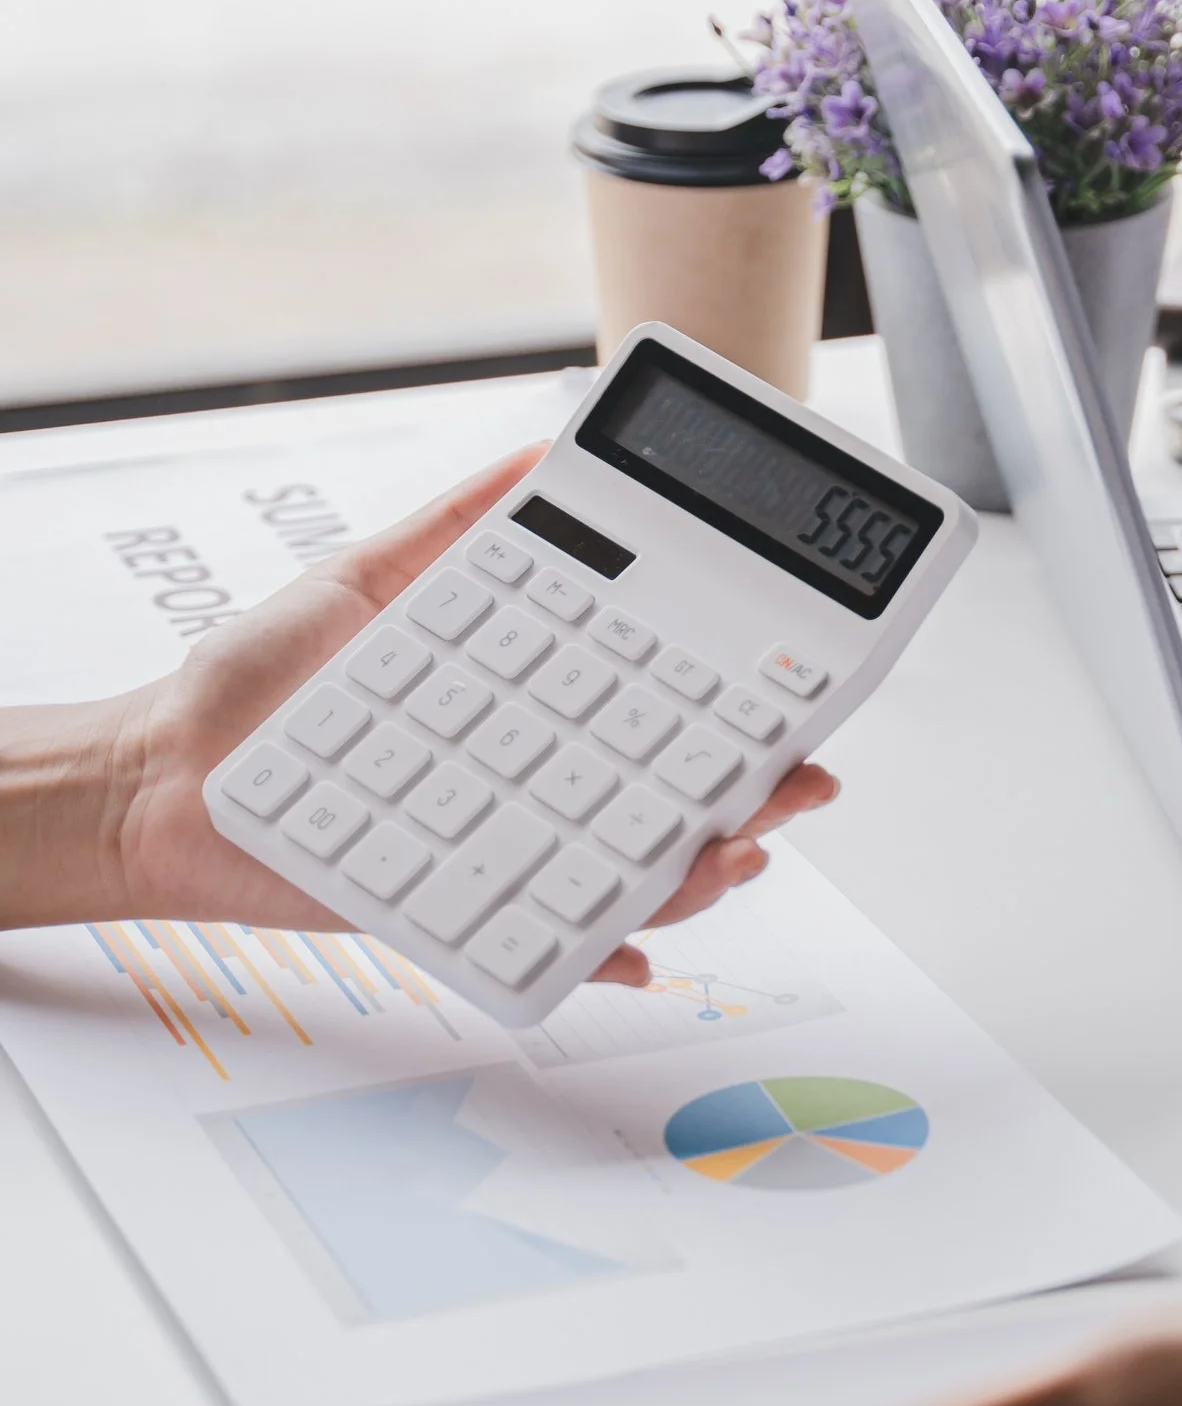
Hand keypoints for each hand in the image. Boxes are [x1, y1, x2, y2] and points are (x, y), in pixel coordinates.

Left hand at [13, 455, 836, 985]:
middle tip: (799, 780)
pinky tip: (631, 953)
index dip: (741, 704)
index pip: (660, 708)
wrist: (159, 777)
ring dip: (700, 874)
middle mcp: (535, 788)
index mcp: (534, 709)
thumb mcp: (372, 579)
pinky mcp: (453, 919)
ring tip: (730, 852)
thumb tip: (545, 445)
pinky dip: (593, 960)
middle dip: (758, 797)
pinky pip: (542, 954)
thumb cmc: (262, 691)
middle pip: (674, 800)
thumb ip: (464, 522)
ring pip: (631, 879)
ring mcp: (502, 855)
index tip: (798, 686)